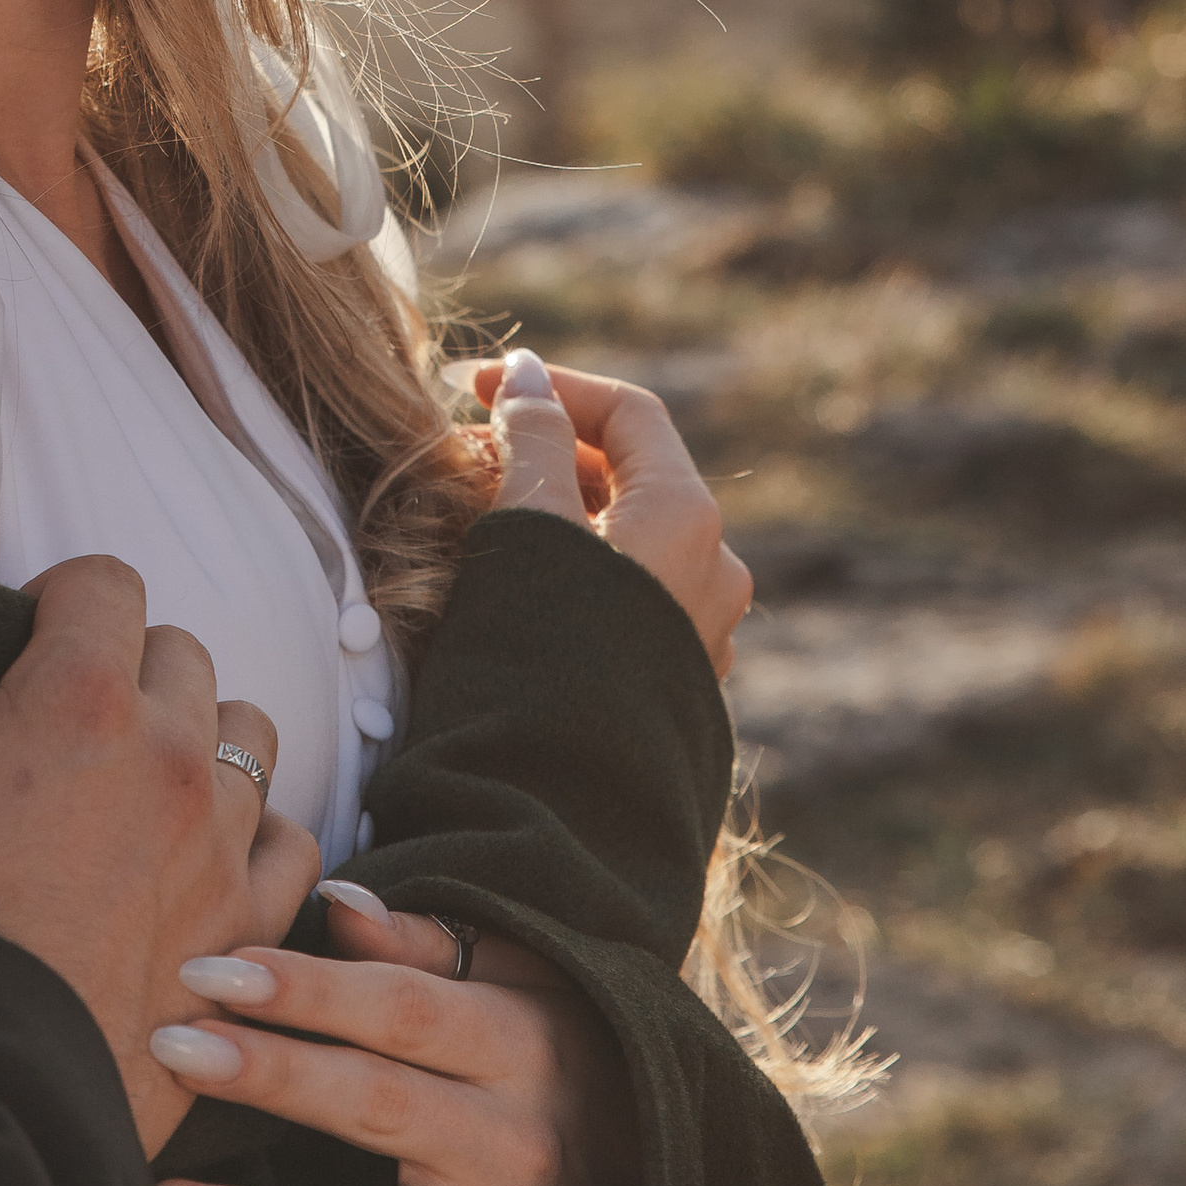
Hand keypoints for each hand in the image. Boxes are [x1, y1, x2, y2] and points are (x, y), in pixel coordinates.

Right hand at [0, 468, 322, 1150]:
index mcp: (79, 696)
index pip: (104, 579)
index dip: (55, 603)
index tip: (14, 652)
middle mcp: (174, 756)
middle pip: (179, 649)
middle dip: (124, 665)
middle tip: (55, 730)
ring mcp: (223, 849)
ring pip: (249, 737)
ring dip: (200, 743)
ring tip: (129, 788)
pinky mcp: (246, 935)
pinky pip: (294, 846)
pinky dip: (254, 841)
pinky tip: (196, 864)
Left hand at [149, 896, 636, 1185]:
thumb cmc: (558, 1056)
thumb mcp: (520, 982)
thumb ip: (422, 946)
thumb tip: (331, 900)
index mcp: (518, 1045)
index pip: (399, 1011)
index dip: (305, 989)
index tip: (207, 970)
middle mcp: (513, 1145)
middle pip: (375, 1106)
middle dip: (268, 1075)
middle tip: (165, 1047)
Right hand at [475, 352, 752, 678]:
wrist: (558, 806)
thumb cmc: (537, 653)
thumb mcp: (524, 524)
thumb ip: (531, 439)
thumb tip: (533, 378)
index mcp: (687, 517)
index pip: (629, 413)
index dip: (551, 386)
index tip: (475, 388)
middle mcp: (714, 568)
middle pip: (635, 473)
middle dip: (552, 448)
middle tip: (471, 451)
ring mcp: (701, 629)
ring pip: (632, 535)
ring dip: (563, 507)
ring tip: (487, 512)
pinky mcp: (675, 679)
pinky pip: (633, 591)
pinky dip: (582, 563)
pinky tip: (524, 580)